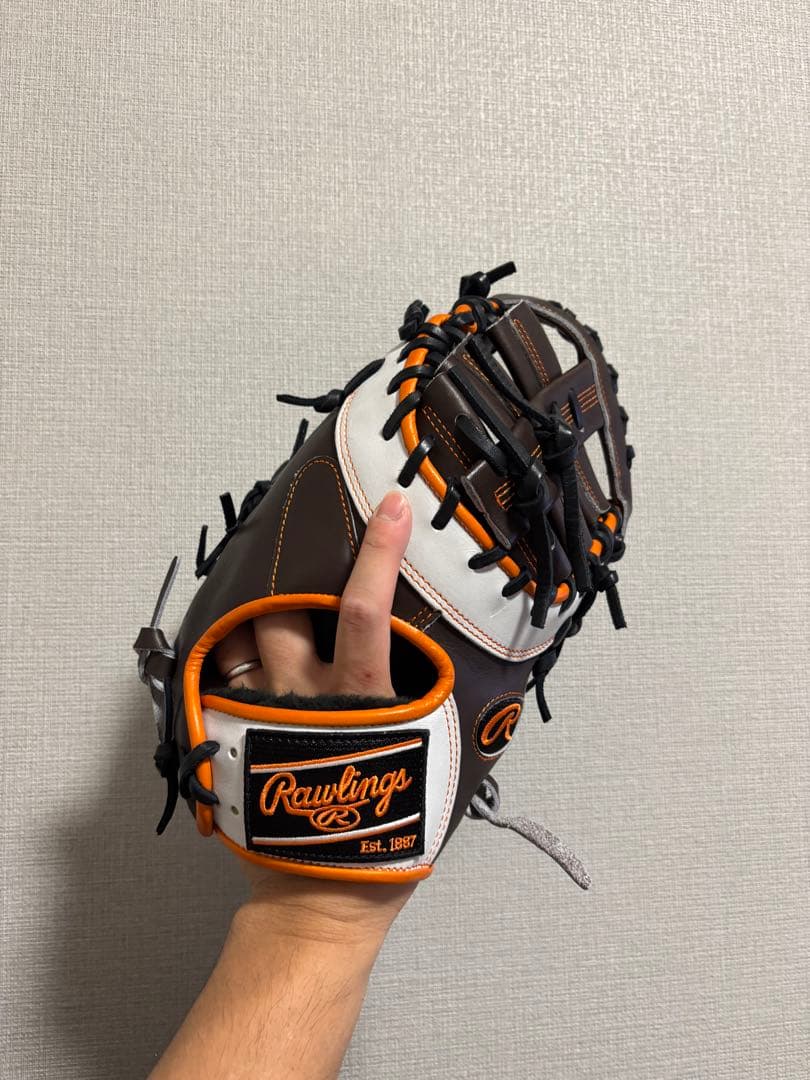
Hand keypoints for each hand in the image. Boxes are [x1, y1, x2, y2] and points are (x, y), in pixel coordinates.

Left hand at [212, 489, 416, 939]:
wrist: (322, 901)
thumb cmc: (396, 833)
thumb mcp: (443, 765)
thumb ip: (456, 707)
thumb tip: (499, 661)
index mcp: (364, 702)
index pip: (366, 611)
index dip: (380, 553)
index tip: (392, 504)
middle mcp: (304, 700)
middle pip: (284, 612)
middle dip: (297, 579)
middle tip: (313, 560)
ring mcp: (261, 718)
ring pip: (244, 638)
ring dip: (260, 616)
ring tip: (280, 614)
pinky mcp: (232, 740)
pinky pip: (221, 678)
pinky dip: (235, 656)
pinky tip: (253, 657)